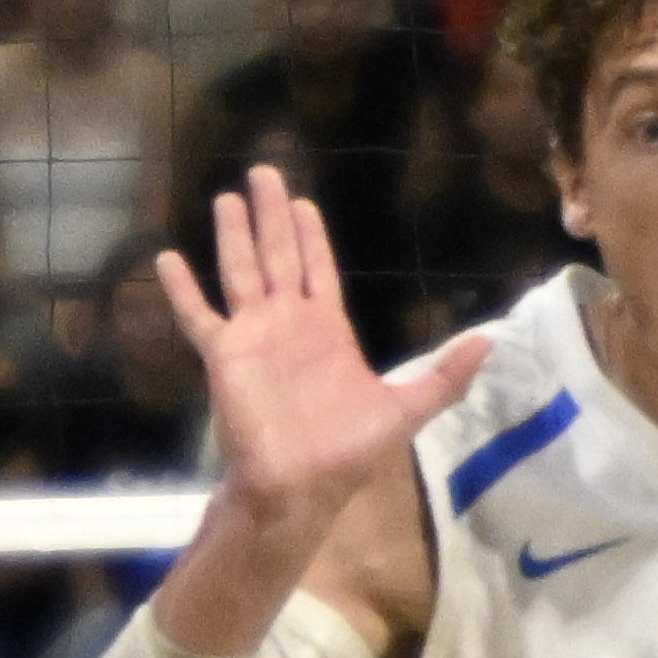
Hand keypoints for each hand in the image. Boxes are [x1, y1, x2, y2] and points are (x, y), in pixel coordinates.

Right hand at [166, 166, 487, 549]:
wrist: (299, 486)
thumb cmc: (347, 452)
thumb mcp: (407, 408)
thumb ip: (445, 374)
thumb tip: (490, 342)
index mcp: (327, 329)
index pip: (318, 268)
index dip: (311, 234)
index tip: (303, 201)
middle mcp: (288, 322)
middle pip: (278, 254)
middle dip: (272, 214)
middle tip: (262, 171)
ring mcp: (254, 336)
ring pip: (240, 271)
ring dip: (233, 235)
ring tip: (224, 197)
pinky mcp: (224, 355)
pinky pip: (198, 315)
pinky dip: (182, 289)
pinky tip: (166, 258)